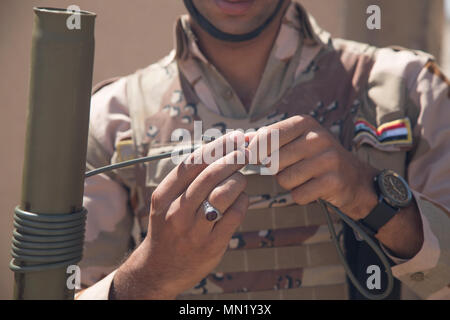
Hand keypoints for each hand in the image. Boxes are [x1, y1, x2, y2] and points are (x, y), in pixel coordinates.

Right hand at [111, 132, 248, 298]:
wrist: (160, 269)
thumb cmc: (168, 226)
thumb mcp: (166, 202)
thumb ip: (188, 179)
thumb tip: (221, 148)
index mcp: (163, 196)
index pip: (192, 163)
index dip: (216, 147)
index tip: (234, 137)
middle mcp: (176, 212)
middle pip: (209, 175)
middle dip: (233, 159)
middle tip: (245, 153)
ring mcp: (194, 230)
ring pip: (224, 193)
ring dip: (238, 181)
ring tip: (240, 180)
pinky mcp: (212, 245)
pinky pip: (234, 215)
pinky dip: (242, 202)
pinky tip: (241, 200)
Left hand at [248, 115, 377, 220]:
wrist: (353, 177)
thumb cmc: (315, 157)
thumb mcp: (294, 140)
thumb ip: (267, 139)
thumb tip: (240, 138)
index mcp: (304, 123)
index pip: (267, 136)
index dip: (255, 151)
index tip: (254, 158)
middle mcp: (318, 137)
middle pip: (273, 161)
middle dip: (277, 170)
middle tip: (292, 168)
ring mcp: (328, 159)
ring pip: (284, 179)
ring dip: (290, 184)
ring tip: (305, 177)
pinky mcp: (333, 181)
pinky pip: (298, 195)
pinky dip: (301, 196)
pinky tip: (313, 188)